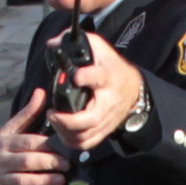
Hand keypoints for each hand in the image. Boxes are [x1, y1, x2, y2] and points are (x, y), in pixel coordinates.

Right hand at [0, 89, 62, 184]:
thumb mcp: (8, 131)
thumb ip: (27, 115)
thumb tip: (41, 92)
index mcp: (6, 143)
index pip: (27, 142)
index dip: (46, 146)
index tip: (65, 148)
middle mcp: (1, 161)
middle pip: (26, 162)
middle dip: (48, 164)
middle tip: (67, 166)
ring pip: (20, 182)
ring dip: (41, 183)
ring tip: (60, 182)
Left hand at [47, 28, 143, 154]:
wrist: (132, 89)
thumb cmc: (111, 67)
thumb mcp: (99, 48)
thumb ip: (76, 41)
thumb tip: (53, 43)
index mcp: (108, 78)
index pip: (99, 77)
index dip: (87, 76)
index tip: (75, 76)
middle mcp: (109, 101)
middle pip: (91, 118)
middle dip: (69, 120)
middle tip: (52, 113)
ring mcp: (107, 119)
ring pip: (86, 134)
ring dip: (66, 131)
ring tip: (53, 120)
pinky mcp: (104, 130)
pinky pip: (87, 143)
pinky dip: (72, 141)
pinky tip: (61, 131)